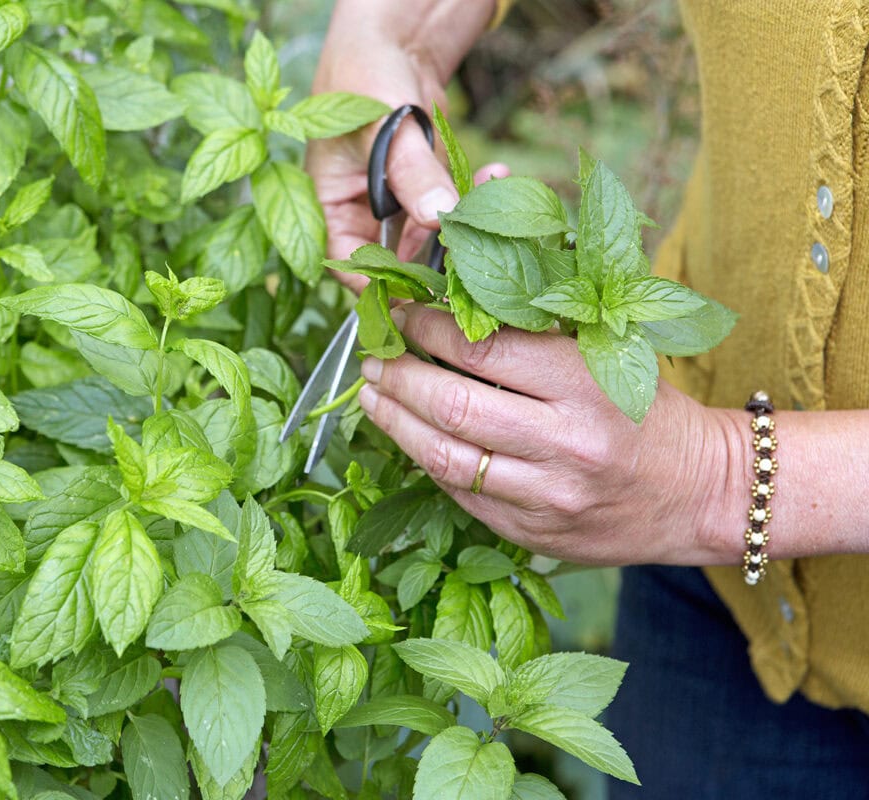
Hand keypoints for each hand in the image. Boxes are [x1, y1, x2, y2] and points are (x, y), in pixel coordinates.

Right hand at [306, 0, 503, 288]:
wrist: (396, 36)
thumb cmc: (366, 73)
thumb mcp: (385, 125)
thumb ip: (411, 173)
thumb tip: (439, 217)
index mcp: (328, 202)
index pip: (347, 261)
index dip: (379, 282)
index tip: (420, 291)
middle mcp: (359, 210)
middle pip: (392, 259)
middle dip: (434, 260)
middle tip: (473, 258)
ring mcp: (395, 202)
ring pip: (428, 238)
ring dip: (462, 228)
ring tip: (492, 205)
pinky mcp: (427, 187)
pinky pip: (451, 208)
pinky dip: (476, 198)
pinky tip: (497, 176)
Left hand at [357, 303, 750, 565]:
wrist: (704, 493)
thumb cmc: (650, 412)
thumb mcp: (612, 357)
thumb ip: (543, 334)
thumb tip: (458, 302)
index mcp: (586, 384)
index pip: (483, 349)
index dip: (428, 328)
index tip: (402, 313)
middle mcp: (566, 443)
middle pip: (453, 405)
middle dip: (398, 376)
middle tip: (373, 357)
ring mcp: (548, 495)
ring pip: (446, 457)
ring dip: (395, 422)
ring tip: (371, 397)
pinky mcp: (534, 532)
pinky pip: (462, 494)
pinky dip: (427, 462)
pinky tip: (410, 438)